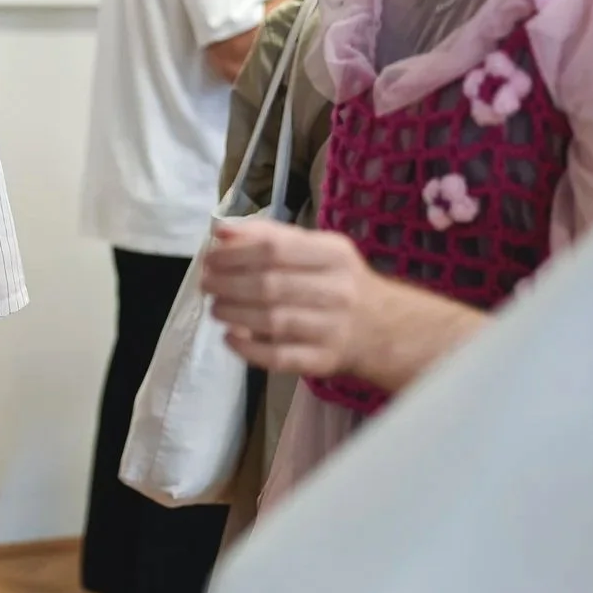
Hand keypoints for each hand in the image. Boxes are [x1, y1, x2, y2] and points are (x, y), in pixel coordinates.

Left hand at [201, 217, 375, 379]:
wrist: (385, 328)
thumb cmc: (338, 281)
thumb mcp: (315, 248)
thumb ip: (270, 236)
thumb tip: (222, 231)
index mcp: (334, 255)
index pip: (275, 250)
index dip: (234, 254)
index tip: (210, 258)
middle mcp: (337, 290)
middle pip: (270, 286)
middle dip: (228, 284)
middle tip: (207, 284)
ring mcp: (333, 329)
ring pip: (272, 321)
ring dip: (234, 314)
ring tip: (216, 308)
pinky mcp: (324, 361)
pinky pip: (279, 358)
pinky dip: (248, 349)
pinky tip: (230, 338)